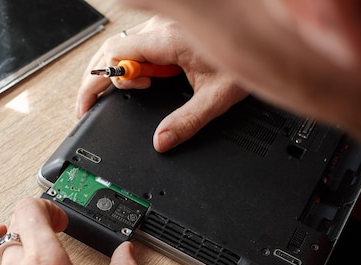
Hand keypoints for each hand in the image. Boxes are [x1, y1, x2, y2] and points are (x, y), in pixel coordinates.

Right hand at [76, 15, 247, 151]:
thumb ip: (187, 122)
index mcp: (168, 40)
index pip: (115, 57)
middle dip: (96, 79)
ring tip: (118, 93)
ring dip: (114, 70)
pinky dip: (131, 63)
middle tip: (89, 105)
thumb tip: (162, 142)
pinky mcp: (170, 30)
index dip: (99, 82)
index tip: (90, 104)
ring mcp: (164, 27)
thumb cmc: (249, 58)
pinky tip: (146, 78)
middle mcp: (161, 28)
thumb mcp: (217, 97)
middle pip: (111, 50)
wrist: (271, 37)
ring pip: (122, 45)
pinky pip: (138, 43)